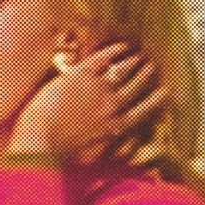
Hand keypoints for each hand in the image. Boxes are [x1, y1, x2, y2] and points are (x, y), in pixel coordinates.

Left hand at [7, 42, 165, 162]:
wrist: (39, 142)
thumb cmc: (61, 157)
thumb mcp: (93, 159)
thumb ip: (108, 149)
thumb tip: (121, 155)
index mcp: (117, 127)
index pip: (144, 110)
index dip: (156, 99)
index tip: (165, 90)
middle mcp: (113, 106)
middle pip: (136, 86)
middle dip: (145, 75)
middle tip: (152, 66)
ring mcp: (97, 89)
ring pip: (123, 70)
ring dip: (134, 62)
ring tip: (140, 55)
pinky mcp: (79, 75)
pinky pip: (102, 58)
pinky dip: (114, 51)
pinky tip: (122, 46)